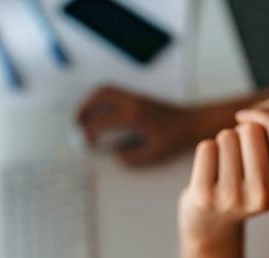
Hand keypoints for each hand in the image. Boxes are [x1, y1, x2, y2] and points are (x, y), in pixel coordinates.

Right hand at [77, 85, 193, 165]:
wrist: (191, 122)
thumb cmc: (175, 138)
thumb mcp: (154, 154)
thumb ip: (133, 157)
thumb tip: (116, 156)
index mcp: (134, 116)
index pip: (102, 121)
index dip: (89, 133)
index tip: (88, 144)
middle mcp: (132, 102)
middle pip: (99, 96)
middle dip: (84, 109)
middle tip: (78, 124)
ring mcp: (135, 96)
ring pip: (105, 90)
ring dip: (91, 101)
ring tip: (85, 117)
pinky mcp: (137, 97)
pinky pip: (114, 92)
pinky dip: (101, 100)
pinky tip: (100, 114)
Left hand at [178, 109, 268, 245]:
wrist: (212, 224)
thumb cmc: (245, 185)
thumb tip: (245, 115)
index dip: (263, 125)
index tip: (257, 143)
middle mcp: (263, 197)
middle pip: (250, 130)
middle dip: (241, 137)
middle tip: (238, 164)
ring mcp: (232, 198)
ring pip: (227, 136)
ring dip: (223, 146)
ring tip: (224, 172)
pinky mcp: (204, 196)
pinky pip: (206, 147)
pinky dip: (206, 154)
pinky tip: (208, 175)